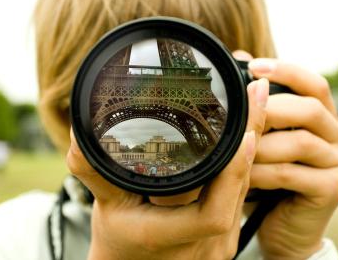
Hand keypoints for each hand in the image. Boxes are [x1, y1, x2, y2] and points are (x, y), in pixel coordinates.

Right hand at [66, 77, 268, 259]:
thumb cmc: (119, 241)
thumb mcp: (104, 206)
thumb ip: (93, 169)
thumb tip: (80, 132)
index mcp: (172, 238)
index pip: (215, 213)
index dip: (234, 172)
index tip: (245, 133)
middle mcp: (206, 244)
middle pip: (239, 188)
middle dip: (253, 136)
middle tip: (256, 92)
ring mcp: (220, 241)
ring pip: (244, 187)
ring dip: (252, 145)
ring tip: (256, 103)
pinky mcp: (225, 233)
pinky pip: (241, 192)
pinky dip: (244, 160)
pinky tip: (248, 132)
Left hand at [247, 57, 337, 258]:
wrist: (283, 227)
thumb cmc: (270, 179)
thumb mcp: (264, 140)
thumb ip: (258, 107)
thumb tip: (240, 58)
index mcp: (324, 120)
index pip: (314, 85)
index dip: (287, 71)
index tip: (254, 66)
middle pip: (309, 109)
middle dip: (268, 111)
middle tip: (238, 117)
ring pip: (299, 142)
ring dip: (260, 145)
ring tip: (233, 151)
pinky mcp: (332, 189)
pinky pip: (290, 173)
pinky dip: (260, 172)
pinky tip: (241, 175)